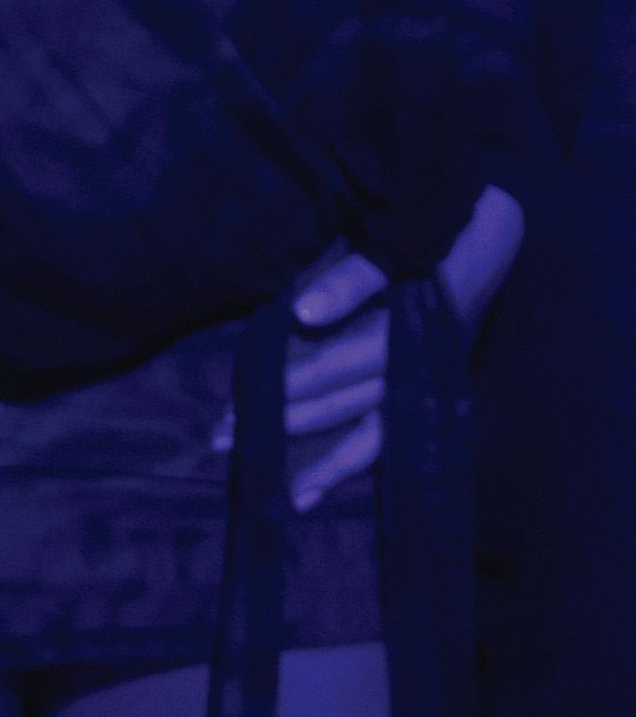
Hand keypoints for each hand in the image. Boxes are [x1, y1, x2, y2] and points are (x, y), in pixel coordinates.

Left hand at [248, 182, 526, 512]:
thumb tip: (303, 315)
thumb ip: (355, 276)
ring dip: (316, 456)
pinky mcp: (422, 392)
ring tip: (263, 478)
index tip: (259, 389)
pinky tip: (310, 492)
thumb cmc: (437, 224)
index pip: (359, 357)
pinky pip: (384, 437)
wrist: (493, 229)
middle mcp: (427, 362)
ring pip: (369, 431)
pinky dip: (348, 463)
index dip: (311, 371)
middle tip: (224, 434)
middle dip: (290, 417)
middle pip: (354, 401)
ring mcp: (425, 382)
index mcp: (424, 322)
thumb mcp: (402, 235)